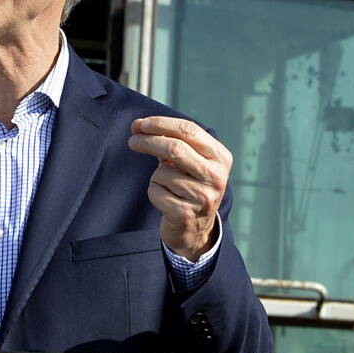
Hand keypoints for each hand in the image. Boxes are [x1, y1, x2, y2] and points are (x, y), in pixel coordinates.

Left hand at [128, 115, 231, 260]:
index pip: (188, 130)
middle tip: (132, 141)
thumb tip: (139, 127)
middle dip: (148, 141)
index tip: (139, 124)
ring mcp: (202, 196)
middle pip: (174, 148)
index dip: (160, 123)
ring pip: (162, 172)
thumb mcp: (192, 162)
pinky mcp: (185, 213)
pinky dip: (154, 192)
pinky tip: (167, 200)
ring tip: (168, 186)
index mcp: (220, 157)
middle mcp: (216, 176)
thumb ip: (173, 142)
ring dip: (156, 176)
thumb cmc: (190, 187)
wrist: (197, 229)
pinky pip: (156, 191)